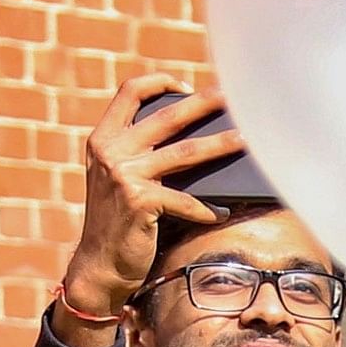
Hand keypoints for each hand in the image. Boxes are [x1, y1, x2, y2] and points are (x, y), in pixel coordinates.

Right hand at [61, 77, 232, 335]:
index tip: (184, 85)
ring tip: (247, 139)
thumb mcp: (118, 178)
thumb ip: (140, 152)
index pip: (130, 91)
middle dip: (204, 102)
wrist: (98, 265)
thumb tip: (198, 133)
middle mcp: (111, 151)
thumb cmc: (119, 220)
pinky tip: (225, 212)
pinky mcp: (139, 202)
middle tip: (232, 95)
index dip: (159, 81)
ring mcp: (124, 176)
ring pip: (186, 153)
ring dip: (221, 144)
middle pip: (168, 116)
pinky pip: (185, 201)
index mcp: (103, 138)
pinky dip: (207, 208)